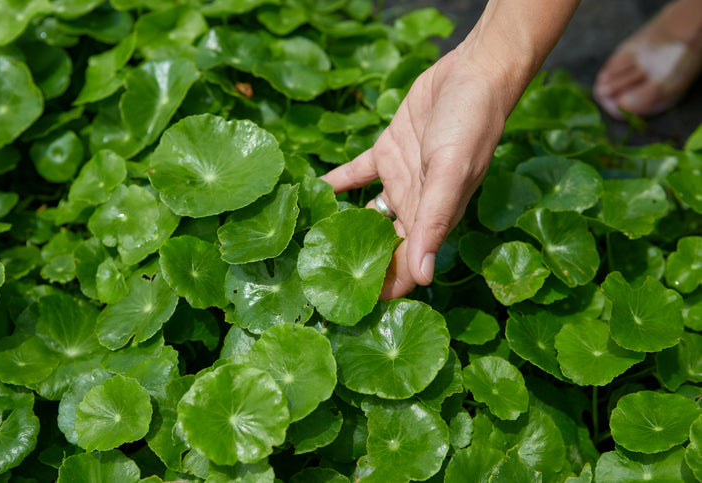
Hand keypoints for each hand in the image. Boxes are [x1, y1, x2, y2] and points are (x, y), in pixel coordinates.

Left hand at [321, 47, 509, 298]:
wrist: (473, 75)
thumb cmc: (469, 127)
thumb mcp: (451, 175)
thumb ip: (434, 223)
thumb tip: (424, 278)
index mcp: (430, 220)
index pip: (405, 269)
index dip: (381, 290)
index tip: (347, 309)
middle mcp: (412, 206)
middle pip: (380, 247)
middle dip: (353, 266)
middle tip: (314, 281)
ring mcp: (397, 180)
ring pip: (363, 215)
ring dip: (339, 228)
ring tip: (303, 244)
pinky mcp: (385, 153)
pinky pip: (354, 176)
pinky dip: (333, 185)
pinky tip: (307, 194)